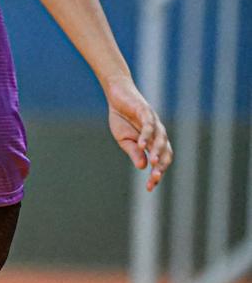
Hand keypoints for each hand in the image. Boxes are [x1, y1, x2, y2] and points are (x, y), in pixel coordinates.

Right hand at [105, 74, 172, 191]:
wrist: (117, 95)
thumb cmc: (122, 118)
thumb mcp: (125, 140)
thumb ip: (134, 152)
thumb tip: (142, 166)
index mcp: (153, 142)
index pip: (160, 160)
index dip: (156, 173)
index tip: (149, 187)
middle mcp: (157, 133)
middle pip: (165, 152)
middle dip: (161, 166)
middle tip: (154, 178)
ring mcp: (153, 122)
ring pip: (160, 139)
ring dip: (157, 152)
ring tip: (153, 164)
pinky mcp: (145, 112)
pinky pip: (149, 125)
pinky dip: (146, 135)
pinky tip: (141, 144)